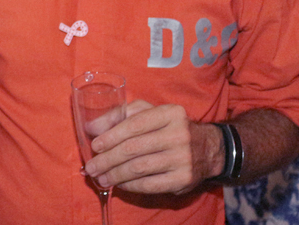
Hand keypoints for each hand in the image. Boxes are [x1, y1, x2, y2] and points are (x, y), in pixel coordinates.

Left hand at [83, 100, 219, 194]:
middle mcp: (179, 134)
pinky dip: (131, 185)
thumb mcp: (149, 112)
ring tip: (101, 178)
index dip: (111, 136)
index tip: (95, 146)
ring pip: (139, 168)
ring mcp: (183, 158)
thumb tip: (91, 127)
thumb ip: (119, 115)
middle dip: (108, 159)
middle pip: (134, 148)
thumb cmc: (169, 127)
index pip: (134, 125)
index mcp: (169, 113)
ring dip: (115, 174)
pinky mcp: (184, 179)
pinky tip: (119, 184)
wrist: (208, 148)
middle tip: (91, 167)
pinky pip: (150, 185)